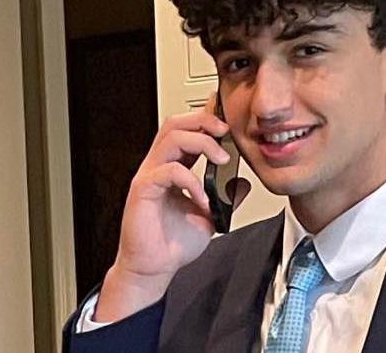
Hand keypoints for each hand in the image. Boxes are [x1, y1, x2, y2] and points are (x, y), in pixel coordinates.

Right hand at [94, 93, 249, 321]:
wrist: (155, 269)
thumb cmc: (173, 243)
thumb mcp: (211, 216)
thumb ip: (226, 197)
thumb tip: (243, 182)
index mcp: (173, 167)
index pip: (186, 131)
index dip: (205, 119)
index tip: (228, 118)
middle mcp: (158, 166)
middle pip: (175, 124)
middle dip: (203, 121)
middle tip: (226, 131)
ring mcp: (149, 176)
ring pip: (171, 138)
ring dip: (201, 142)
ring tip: (221, 158)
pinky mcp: (142, 190)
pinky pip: (167, 171)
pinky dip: (190, 180)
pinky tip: (203, 198)